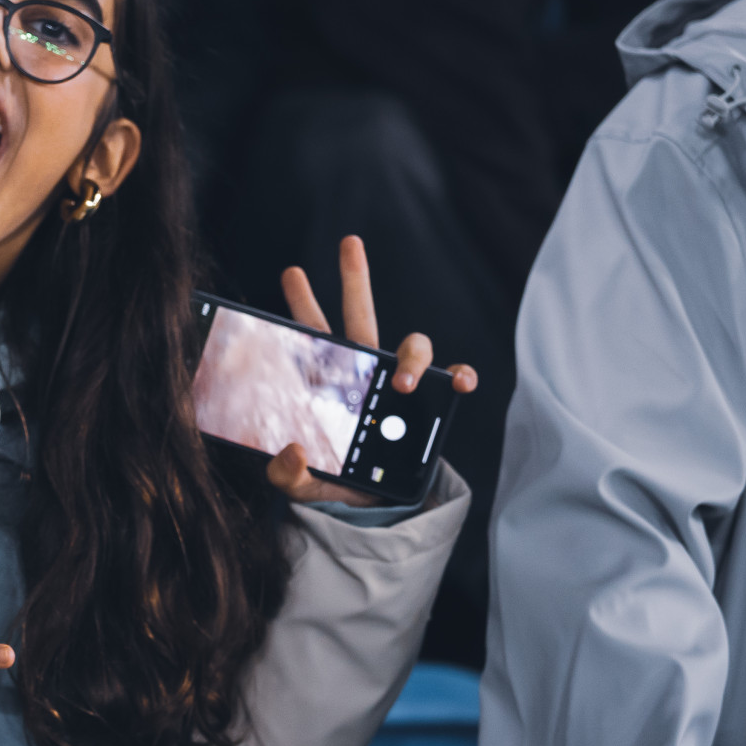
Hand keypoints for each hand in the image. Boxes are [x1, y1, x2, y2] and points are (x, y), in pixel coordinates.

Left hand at [269, 236, 478, 506]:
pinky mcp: (430, 404)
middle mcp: (364, 371)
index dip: (302, 303)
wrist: (372, 503)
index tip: (291, 273)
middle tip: (348, 241)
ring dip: (412, 353)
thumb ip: (286, 473)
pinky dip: (459, 374)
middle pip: (361, 314)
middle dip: (356, 276)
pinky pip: (450, 378)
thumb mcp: (301, 481)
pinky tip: (459, 382)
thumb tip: (292, 451)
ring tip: (399, 381)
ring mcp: (399, 383)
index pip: (311, 333)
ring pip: (412, 344)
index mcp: (327, 379)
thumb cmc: (333, 479)